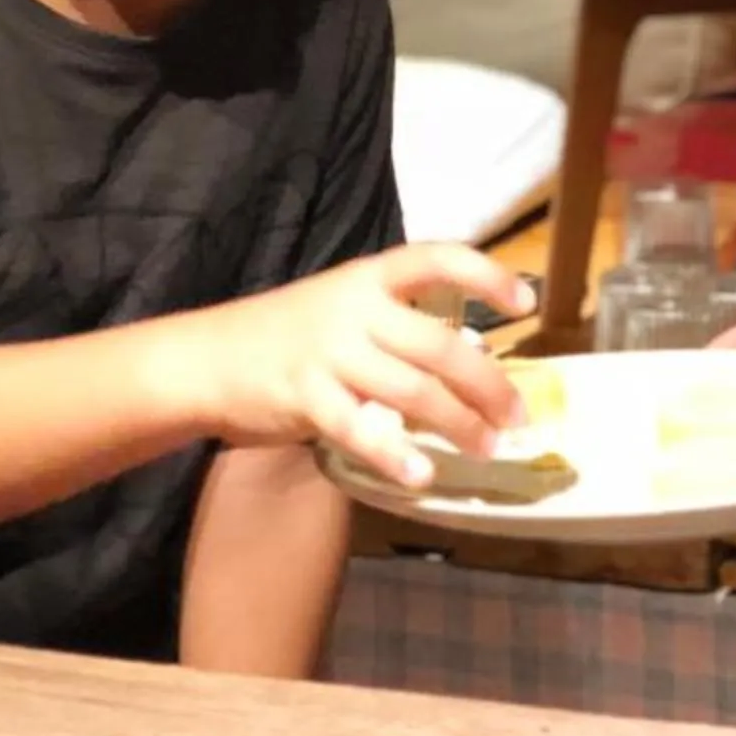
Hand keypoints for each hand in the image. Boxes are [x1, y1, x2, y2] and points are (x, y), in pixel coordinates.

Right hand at [184, 244, 534, 490]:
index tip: (527, 301)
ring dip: (458, 424)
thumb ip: (399, 327)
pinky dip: (396, 456)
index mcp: (368, 278)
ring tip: (486, 448)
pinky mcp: (307, 396)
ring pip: (412, 390)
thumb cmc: (286, 334)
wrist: (209, 356)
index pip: (436, 258)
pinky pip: (361, 430)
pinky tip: (421, 476)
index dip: (485, 275)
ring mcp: (330, 353)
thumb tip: (472, 359)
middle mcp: (354, 309)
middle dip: (488, 385)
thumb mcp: (344, 309)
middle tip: (517, 416)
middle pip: (439, 345)